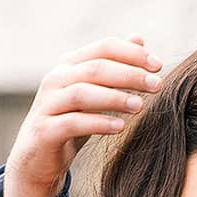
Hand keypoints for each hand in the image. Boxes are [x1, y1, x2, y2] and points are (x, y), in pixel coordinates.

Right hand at [0, 37, 163, 196]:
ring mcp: (47, 105)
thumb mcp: (94, 91)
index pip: (104, 48)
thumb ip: (113, 66)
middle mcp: (55, 79)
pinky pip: (72, 122)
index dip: (132, 54)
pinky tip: (120, 127)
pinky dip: (98, 123)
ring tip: (140, 106)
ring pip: (82, 93)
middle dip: (130, 75)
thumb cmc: (71, 121)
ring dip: (115, 98)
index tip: (158, 66)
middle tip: (157, 86)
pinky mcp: (44, 131)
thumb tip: (138, 38)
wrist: (38, 158)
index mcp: (69, 65)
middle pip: (96, 68)